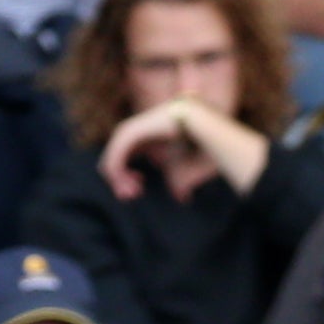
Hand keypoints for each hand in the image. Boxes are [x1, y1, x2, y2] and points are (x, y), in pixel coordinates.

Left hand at [102, 97, 270, 195]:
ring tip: (131, 194)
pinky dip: (118, 171)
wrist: (209, 128)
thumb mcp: (191, 168)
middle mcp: (142, 128)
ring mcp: (135, 127)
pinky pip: (116, 154)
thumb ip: (180, 180)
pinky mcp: (132, 131)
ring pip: (113, 156)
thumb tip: (181, 196)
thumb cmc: (208, 146)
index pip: (128, 154)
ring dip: (118, 178)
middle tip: (130, 196)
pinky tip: (129, 184)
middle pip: (118, 156)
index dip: (127, 175)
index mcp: (153, 133)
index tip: (138, 191)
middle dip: (120, 179)